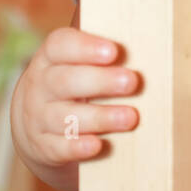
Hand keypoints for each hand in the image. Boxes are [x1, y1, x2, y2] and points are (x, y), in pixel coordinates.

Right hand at [10, 27, 139, 190]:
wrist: (37, 128)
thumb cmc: (75, 86)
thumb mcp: (79, 65)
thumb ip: (106, 54)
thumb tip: (153, 43)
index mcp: (51, 58)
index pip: (60, 45)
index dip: (85, 47)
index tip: (113, 51)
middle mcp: (41, 86)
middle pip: (65, 81)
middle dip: (100, 81)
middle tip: (131, 82)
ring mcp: (39, 117)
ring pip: (65, 117)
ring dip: (100, 117)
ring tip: (130, 118)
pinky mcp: (44, 146)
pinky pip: (59, 147)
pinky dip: (77, 147)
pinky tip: (97, 145)